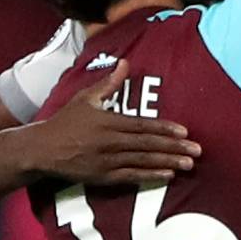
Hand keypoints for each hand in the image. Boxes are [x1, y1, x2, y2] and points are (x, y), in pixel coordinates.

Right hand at [27, 59, 200, 183]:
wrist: (43, 149)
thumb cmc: (65, 121)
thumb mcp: (85, 98)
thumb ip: (108, 83)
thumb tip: (125, 62)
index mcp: (108, 121)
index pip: (142, 125)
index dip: (165, 129)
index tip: (185, 131)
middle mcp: (110, 142)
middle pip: (148, 145)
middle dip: (174, 147)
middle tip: (197, 151)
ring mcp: (107, 161)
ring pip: (143, 161)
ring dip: (167, 162)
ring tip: (188, 164)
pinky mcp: (103, 177)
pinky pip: (131, 177)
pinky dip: (149, 176)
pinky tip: (167, 175)